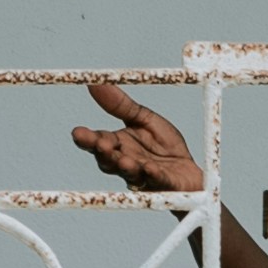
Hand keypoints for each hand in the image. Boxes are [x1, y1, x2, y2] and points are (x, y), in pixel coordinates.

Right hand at [75, 83, 209, 210]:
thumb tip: (95, 82)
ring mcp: (143, 177)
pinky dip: (152, 176)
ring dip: (125, 167)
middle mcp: (126, 163)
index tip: (77, 133)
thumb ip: (120, 105)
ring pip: (130, 173)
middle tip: (100, 144)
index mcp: (119, 146)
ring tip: (124, 159)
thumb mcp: (144, 119)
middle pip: (108, 161)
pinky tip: (150, 168)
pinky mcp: (163, 185)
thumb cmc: (164, 146)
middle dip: (102, 153)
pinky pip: (157, 181)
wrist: (190, 171)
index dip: (88, 139)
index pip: (99, 142)